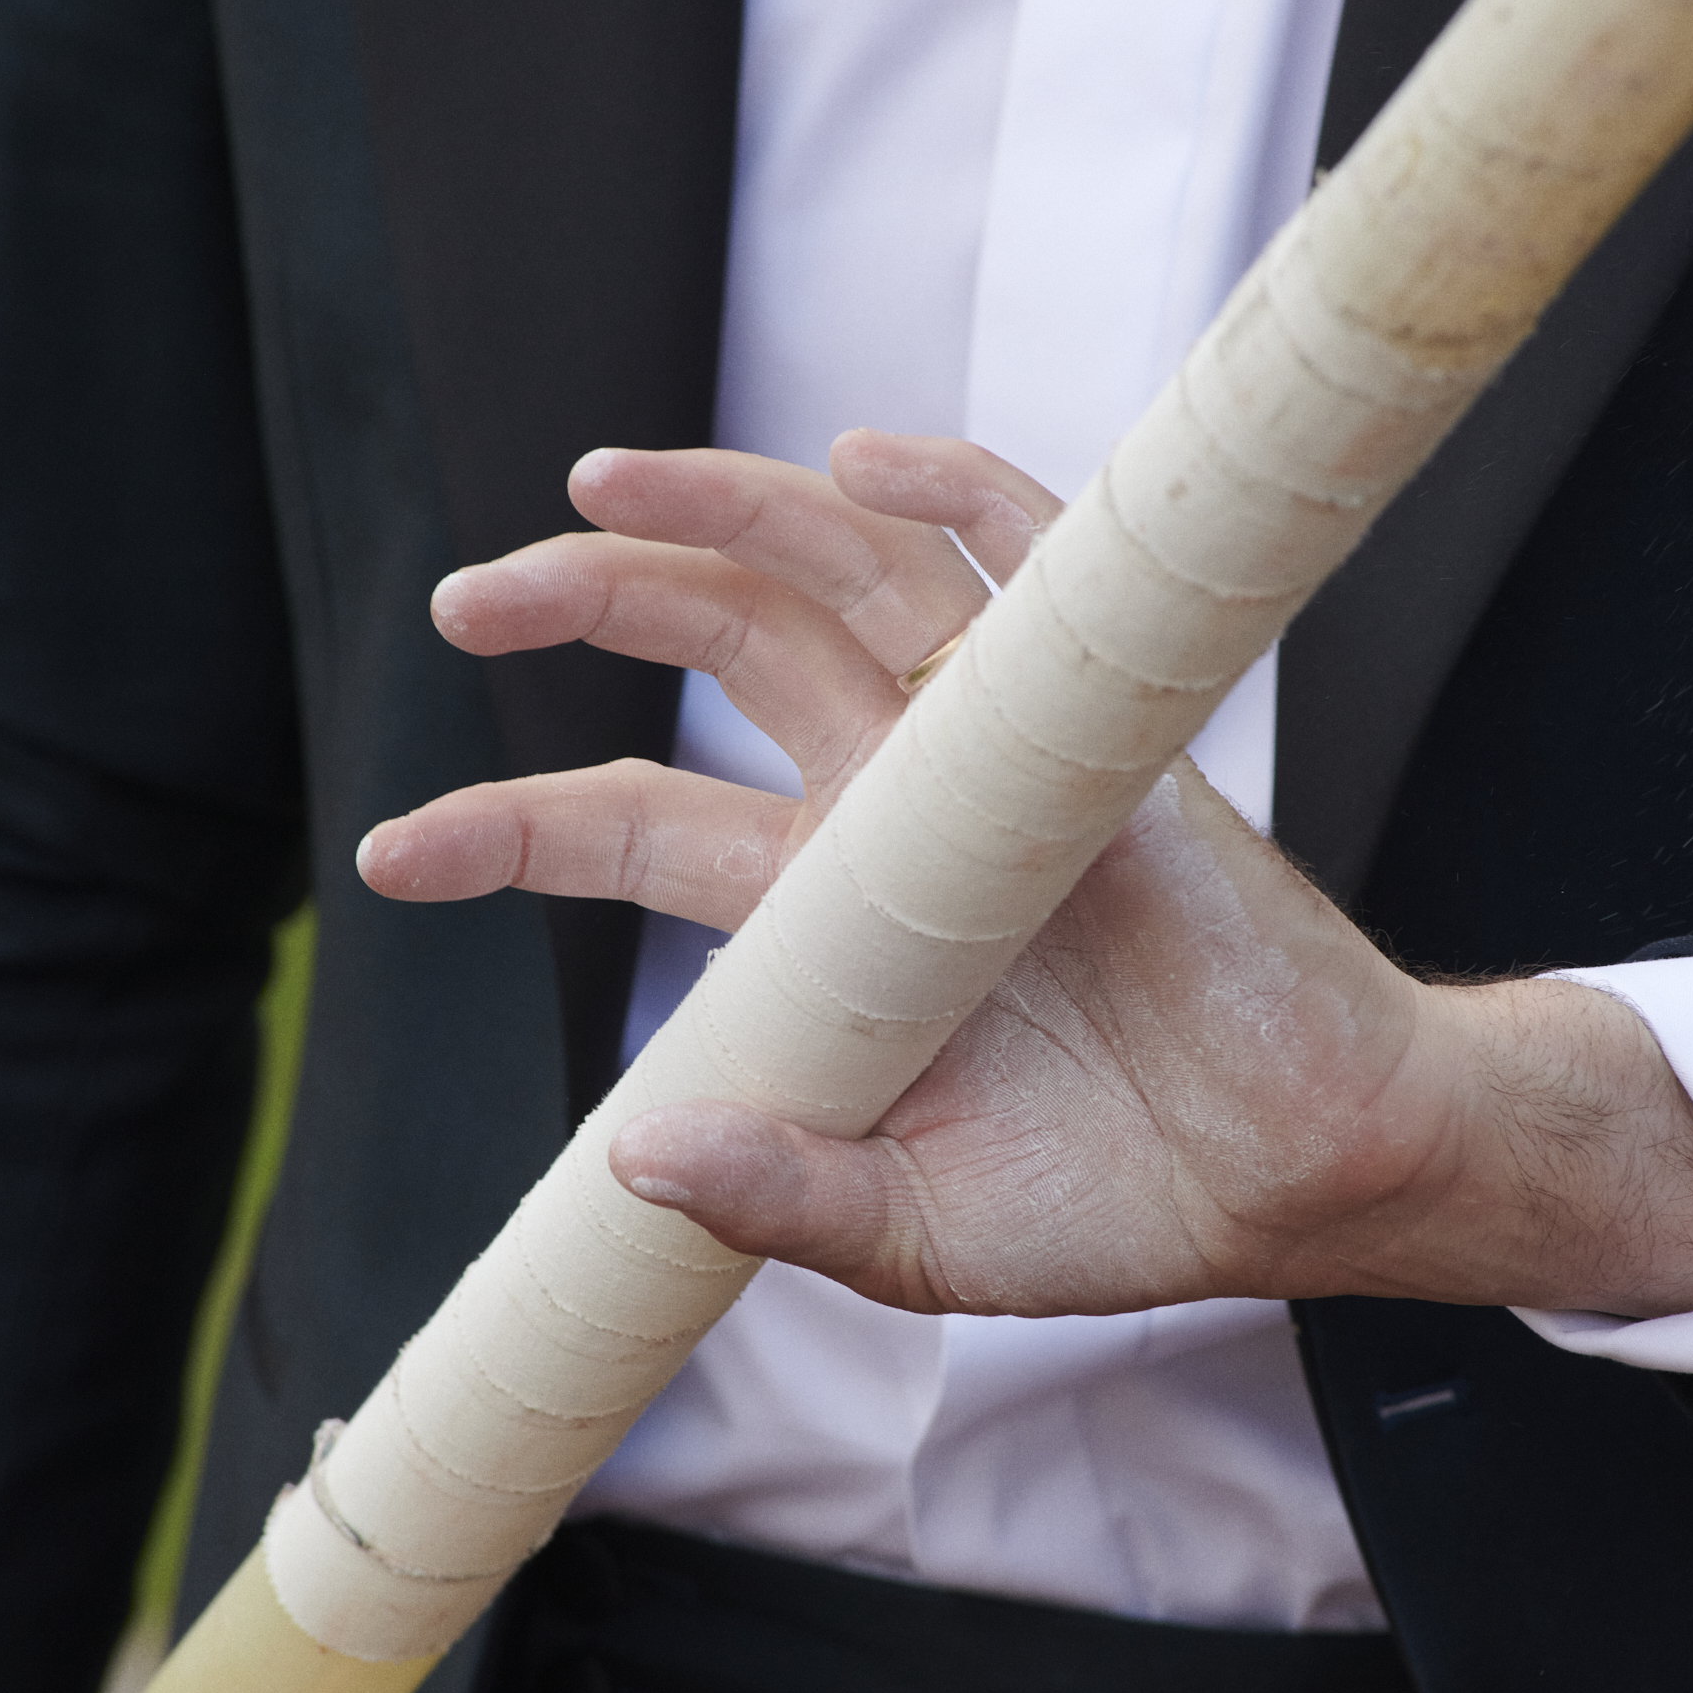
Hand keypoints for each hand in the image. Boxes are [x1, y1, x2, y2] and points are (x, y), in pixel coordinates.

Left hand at [358, 435, 1692, 1322]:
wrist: (1302, 1169)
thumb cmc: (1119, 1201)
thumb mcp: (918, 1234)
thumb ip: (784, 1196)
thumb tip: (635, 1160)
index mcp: (829, 918)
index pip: (639, 829)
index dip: (512, 828)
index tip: (390, 857)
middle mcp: (893, 806)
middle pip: (723, 646)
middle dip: (590, 600)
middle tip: (466, 600)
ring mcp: (994, 751)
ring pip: (846, 575)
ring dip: (724, 511)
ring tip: (595, 481)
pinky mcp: (1105, 728)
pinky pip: (1030, 569)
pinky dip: (959, 498)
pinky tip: (872, 458)